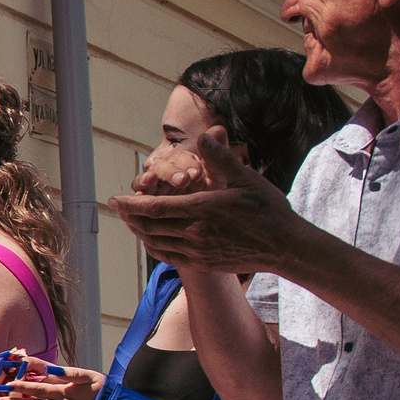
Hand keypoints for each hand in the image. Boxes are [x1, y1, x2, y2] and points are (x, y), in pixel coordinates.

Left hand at [108, 131, 307, 273]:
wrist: (286, 247)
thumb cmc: (269, 210)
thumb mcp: (247, 178)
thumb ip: (220, 158)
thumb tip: (205, 136)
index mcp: (203, 208)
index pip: (154, 208)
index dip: (130, 204)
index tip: (113, 200)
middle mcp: (196, 232)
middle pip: (149, 226)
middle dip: (130, 217)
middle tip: (120, 208)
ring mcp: (198, 251)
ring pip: (156, 242)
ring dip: (139, 232)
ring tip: (131, 221)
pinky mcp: (203, 263)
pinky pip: (169, 256)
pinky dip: (154, 247)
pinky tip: (152, 239)